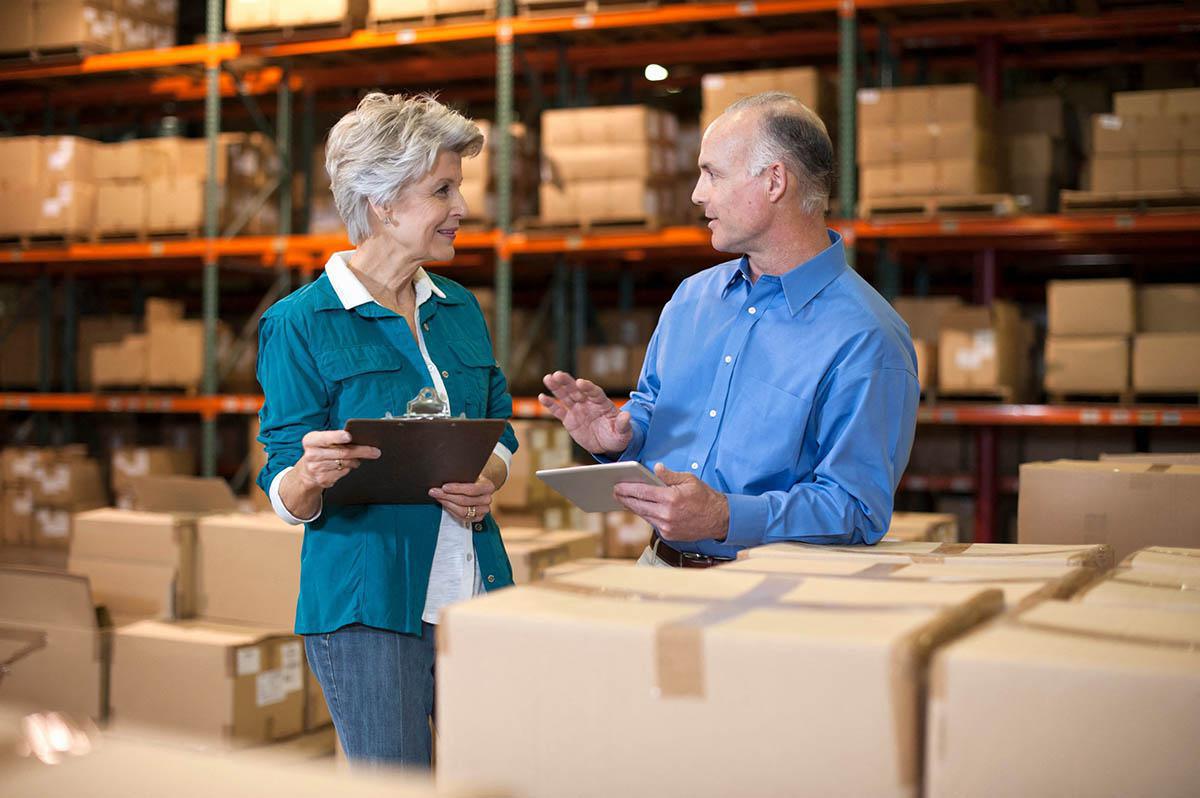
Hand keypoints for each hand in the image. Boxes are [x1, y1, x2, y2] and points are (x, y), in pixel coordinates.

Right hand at [294, 430, 380, 489]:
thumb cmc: (321, 451)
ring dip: (356, 461)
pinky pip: (343, 473)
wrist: (307, 472)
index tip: (349, 436)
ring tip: (359, 458)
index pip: (325, 437)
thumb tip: (361, 438)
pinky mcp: (323, 479)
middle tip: (375, 451)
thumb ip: (336, 438)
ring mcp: (316, 468)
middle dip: (361, 451)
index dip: (337, 436)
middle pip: (342, 452)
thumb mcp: (322, 441)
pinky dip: (349, 469)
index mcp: (310, 440)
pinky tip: (348, 466)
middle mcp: (311, 454)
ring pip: (345, 463)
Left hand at [429, 476, 496, 524]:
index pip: (472, 489)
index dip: (456, 489)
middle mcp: (487, 499)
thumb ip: (462, 476)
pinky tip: (445, 504)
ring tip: (438, 498)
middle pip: (465, 501)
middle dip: (447, 496)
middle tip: (435, 492)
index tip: (444, 487)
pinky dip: (451, 511)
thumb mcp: (471, 474)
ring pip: (463, 511)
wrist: (480, 487)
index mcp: (488, 486)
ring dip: (447, 504)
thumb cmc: (473, 479)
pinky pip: (462, 517)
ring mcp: (484, 510)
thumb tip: (444, 477)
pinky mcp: (478, 518)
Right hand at [537, 371, 632, 455]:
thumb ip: (623, 424)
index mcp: (602, 403)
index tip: (581, 382)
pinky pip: (559, 411)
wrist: (608, 445)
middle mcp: (588, 403)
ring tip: (548, 378)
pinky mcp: (569, 420)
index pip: (594, 392)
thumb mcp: (624, 432)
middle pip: (577, 390)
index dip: (588, 387)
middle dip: (567, 382)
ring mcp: (578, 410)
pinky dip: (550, 404)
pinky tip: (542, 397)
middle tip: (558, 374)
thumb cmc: (618, 435)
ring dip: (557, 387)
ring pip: (566, 396)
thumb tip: (627, 416)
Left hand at [612, 463, 729, 542]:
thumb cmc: (704, 496)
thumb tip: (656, 468)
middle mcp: (667, 514)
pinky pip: (652, 522)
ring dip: (632, 507)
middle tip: (615, 491)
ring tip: (623, 499)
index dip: (627, 488)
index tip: (617, 485)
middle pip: (638, 505)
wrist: (718, 519)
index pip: (643, 492)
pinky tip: (640, 508)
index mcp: (671, 498)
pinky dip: (646, 514)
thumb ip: (669, 475)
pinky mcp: (668, 534)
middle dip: (624, 498)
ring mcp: (667, 527)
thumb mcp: (689, 480)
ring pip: (643, 515)